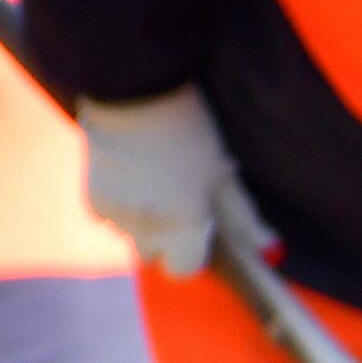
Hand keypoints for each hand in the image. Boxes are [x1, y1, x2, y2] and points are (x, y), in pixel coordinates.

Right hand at [77, 88, 229, 278]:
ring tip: (155, 183)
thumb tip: (270, 252)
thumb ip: (244, 218)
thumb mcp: (223, 175)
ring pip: (131, 238)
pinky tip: (132, 176)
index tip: (200, 231)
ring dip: (142, 224)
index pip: (184, 270)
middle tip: (179, 206)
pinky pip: (109, 219)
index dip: (193, 253)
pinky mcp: (90, 199)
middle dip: (167, 241)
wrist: (132, 92)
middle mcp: (145, 227)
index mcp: (183, 223)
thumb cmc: (189, 132)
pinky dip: (120, 208)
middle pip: (154, 257)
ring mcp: (113, 215)